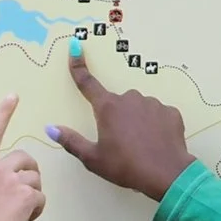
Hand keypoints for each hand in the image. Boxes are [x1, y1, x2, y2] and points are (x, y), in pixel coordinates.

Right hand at [0, 97, 45, 220]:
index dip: (3, 113)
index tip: (13, 96)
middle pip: (25, 158)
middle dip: (30, 173)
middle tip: (25, 193)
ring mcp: (11, 180)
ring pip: (35, 178)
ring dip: (33, 194)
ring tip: (20, 213)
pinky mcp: (26, 193)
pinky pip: (41, 196)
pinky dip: (37, 209)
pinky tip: (25, 219)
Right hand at [45, 48, 191, 203]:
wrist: (166, 174)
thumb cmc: (125, 166)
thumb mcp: (93, 159)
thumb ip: (71, 141)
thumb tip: (51, 128)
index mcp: (107, 108)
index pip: (88, 83)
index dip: (79, 66)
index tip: (75, 47)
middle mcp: (129, 98)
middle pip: (117, 104)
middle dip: (116, 118)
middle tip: (120, 143)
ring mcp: (152, 103)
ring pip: (138, 108)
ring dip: (136, 121)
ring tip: (140, 146)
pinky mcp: (170, 112)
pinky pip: (158, 116)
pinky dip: (155, 126)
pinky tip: (156, 143)